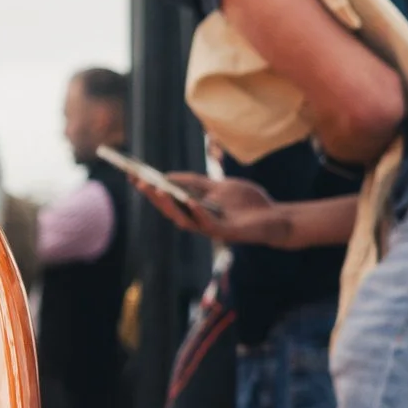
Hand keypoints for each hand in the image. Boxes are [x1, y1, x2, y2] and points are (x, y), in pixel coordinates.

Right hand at [134, 172, 282, 245]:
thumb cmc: (246, 202)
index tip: (133, 174)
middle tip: (139, 182)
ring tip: (158, 190)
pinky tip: (189, 201)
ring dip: (169, 206)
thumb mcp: (218, 186)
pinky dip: (197, 213)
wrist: (273, 216)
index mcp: (194, 210)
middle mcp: (197, 222)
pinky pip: (207, 224)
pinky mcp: (225, 232)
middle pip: (170, 210)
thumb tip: (169, 175)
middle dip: (153, 196)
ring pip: (183, 220)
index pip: (168, 199)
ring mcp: (210, 229)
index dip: (151, 189)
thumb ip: (196, 182)